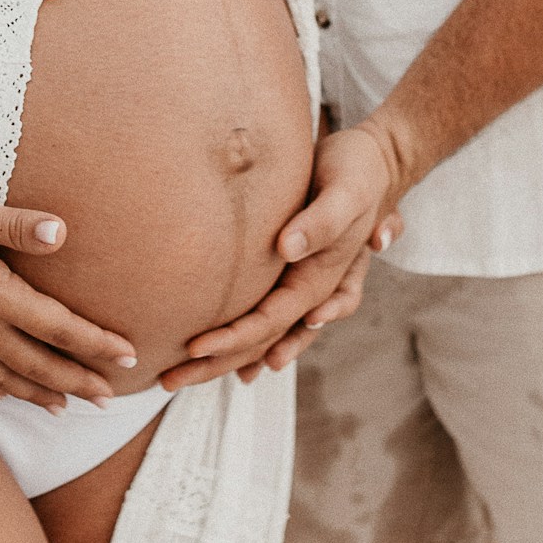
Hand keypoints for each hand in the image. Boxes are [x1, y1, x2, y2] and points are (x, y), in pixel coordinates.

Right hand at [0, 193, 136, 410]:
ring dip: (41, 395)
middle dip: (79, 382)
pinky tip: (11, 395)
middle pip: (39, 364)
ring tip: (69, 407)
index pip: (57, 326)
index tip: (128, 354)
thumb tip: (63, 233)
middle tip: (111, 398)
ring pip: (6, 381)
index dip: (95, 343)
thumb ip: (19, 226)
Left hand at [160, 122, 401, 390]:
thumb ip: (322, 221)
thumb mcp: (345, 191)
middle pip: (261, 342)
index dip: (233, 338)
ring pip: (260, 336)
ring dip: (222, 359)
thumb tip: (287, 248)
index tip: (193, 346)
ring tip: (177, 376)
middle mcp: (310, 293)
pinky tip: (210, 351)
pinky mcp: (290, 273)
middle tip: (167, 380)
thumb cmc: (357, 173)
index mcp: (321, 280)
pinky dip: (239, 339)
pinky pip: (263, 316)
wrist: (375, 162)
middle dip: (216, 363)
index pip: (271, 321)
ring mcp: (300, 287)